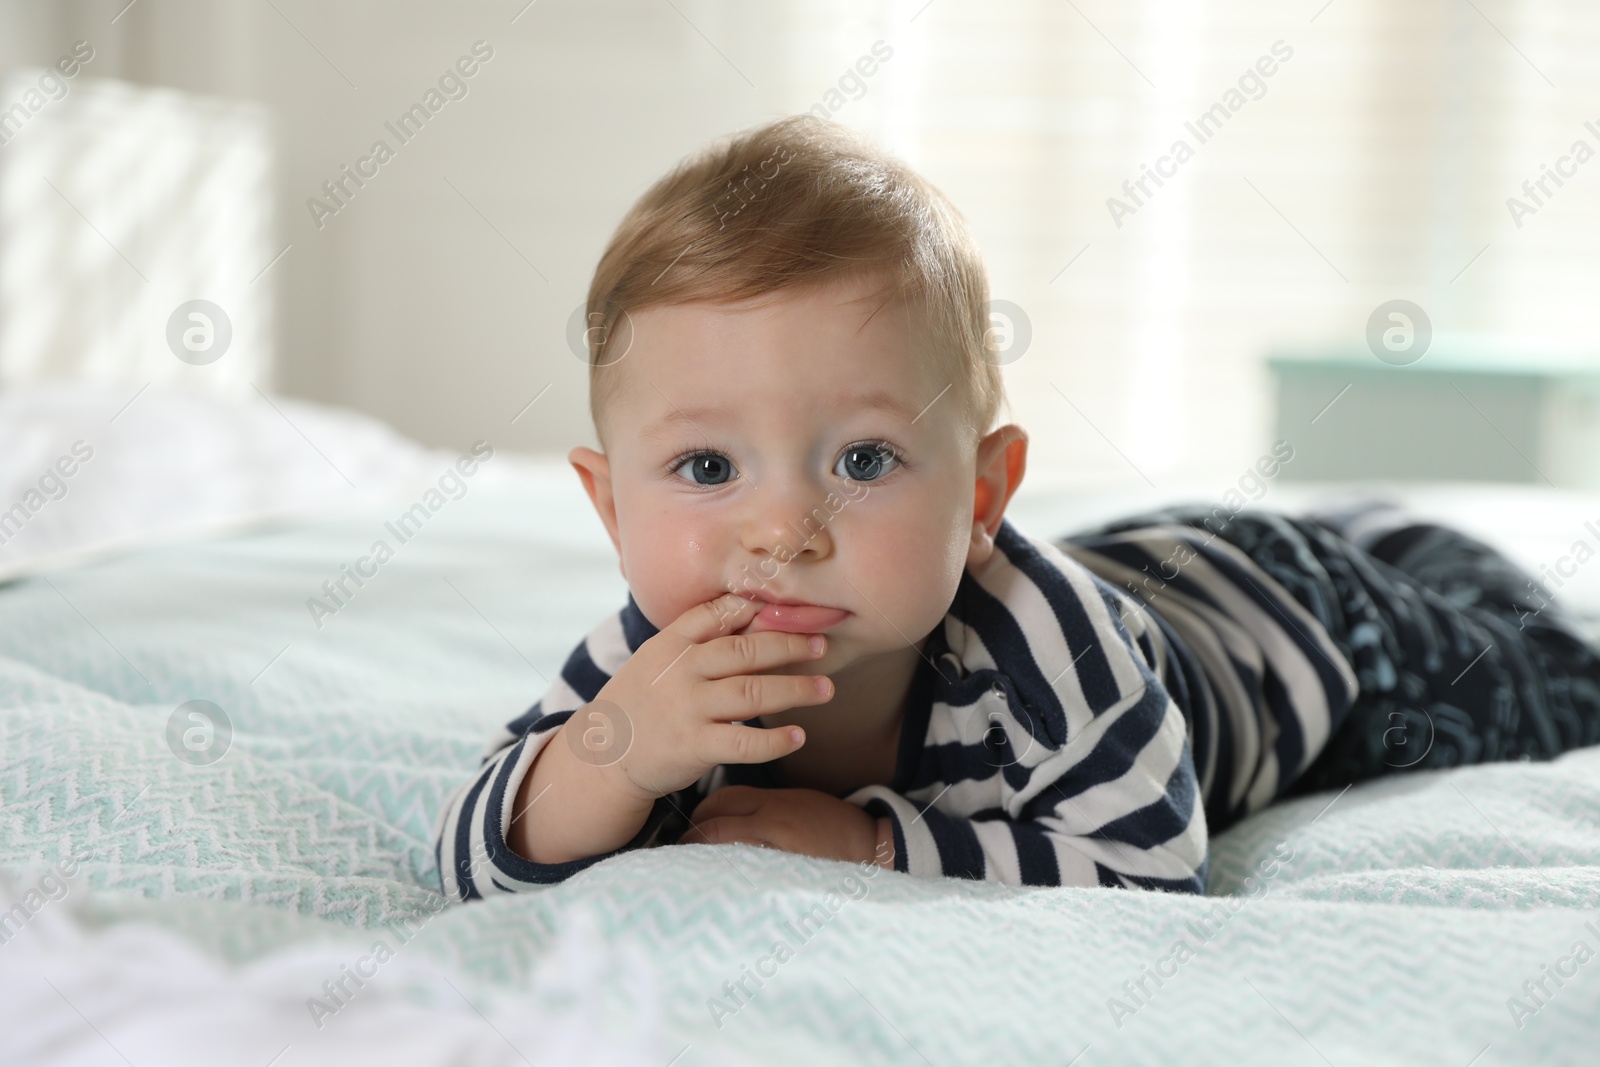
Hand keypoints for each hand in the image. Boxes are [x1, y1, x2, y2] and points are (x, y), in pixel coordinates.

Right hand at [581, 592, 835, 801]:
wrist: (604, 754)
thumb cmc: (643, 700)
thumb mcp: (659, 657)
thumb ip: (699, 635)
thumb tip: (753, 609)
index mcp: (672, 643)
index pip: (718, 614)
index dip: (757, 609)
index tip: (791, 608)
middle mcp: (681, 671)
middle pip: (745, 651)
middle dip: (789, 646)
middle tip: (821, 646)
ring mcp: (688, 708)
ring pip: (752, 693)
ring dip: (795, 689)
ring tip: (825, 689)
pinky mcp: (694, 747)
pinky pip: (743, 743)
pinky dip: (774, 740)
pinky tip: (798, 735)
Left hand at [687, 785, 894, 866]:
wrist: (873, 847)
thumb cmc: (834, 829)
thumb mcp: (799, 806)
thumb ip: (765, 810)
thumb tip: (730, 825)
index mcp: (773, 801)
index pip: (722, 800)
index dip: (701, 815)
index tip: (692, 830)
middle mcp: (771, 816)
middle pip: (715, 822)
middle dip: (692, 838)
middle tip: (682, 854)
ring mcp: (777, 842)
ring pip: (722, 844)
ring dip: (701, 857)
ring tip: (690, 872)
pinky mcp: (784, 865)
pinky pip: (744, 869)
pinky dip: (726, 875)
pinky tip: (718, 888)